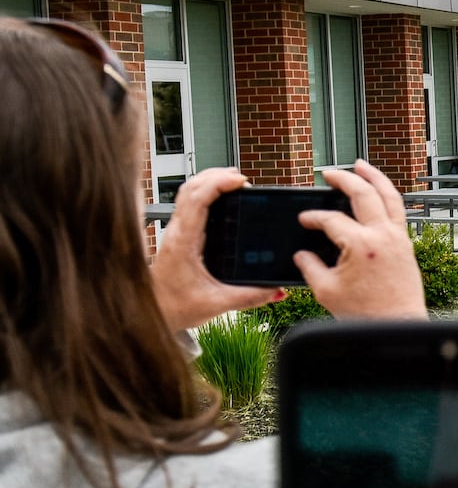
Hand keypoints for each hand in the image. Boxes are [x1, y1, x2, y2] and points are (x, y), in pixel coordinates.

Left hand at [150, 167, 286, 330]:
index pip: (197, 200)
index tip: (241, 182)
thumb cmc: (174, 307)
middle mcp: (177, 231)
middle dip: (216, 176)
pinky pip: (189, 203)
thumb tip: (276, 290)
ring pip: (188, 192)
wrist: (152, 312)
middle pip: (191, 187)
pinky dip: (205, 192)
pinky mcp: (180, 235)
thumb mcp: (217, 304)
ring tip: (233, 181)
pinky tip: (220, 197)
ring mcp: (176, 231)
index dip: (218, 184)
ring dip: (209, 180)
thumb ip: (250, 297)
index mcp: (184, 242)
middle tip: (242, 179)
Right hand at [295, 160, 426, 319]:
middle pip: (363, 194)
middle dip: (343, 179)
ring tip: (360, 166)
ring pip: (389, 196)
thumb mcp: (326, 291)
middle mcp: (383, 235)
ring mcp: (398, 238)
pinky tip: (378, 194)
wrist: (398, 326)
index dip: (313, 218)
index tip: (304, 221)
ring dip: (374, 177)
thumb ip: (310, 267)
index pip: (331, 220)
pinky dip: (387, 196)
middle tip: (329, 173)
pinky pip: (398, 211)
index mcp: (361, 245)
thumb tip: (301, 255)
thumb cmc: (366, 314)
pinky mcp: (407, 245)